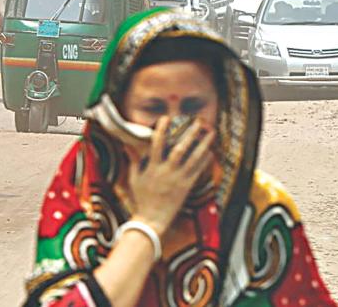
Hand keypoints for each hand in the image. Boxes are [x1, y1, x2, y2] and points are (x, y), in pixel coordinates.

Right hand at [125, 117, 214, 235]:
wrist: (152, 219)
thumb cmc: (141, 199)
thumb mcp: (134, 178)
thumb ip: (134, 160)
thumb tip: (127, 145)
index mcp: (152, 168)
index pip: (157, 144)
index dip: (161, 130)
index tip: (166, 118)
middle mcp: (166, 172)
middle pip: (180, 149)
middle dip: (189, 134)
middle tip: (198, 122)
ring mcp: (178, 179)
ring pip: (193, 159)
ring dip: (203, 144)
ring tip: (211, 133)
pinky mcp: (187, 187)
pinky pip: (198, 171)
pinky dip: (204, 160)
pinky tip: (210, 151)